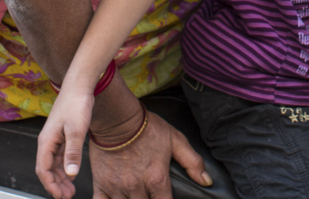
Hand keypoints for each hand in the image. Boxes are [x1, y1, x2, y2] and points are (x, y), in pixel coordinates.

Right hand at [36, 77, 93, 198]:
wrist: (80, 85)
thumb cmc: (76, 103)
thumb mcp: (77, 130)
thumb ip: (73, 153)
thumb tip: (71, 173)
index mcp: (46, 141)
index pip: (43, 170)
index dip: (50, 185)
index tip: (60, 196)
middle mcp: (47, 141)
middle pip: (47, 169)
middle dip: (55, 184)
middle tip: (67, 196)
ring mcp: (54, 138)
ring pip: (53, 164)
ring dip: (60, 177)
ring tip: (70, 189)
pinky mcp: (62, 135)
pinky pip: (59, 156)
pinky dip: (64, 167)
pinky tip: (72, 173)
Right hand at [86, 110, 212, 198]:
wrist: (117, 118)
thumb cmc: (147, 128)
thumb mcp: (175, 140)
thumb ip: (192, 162)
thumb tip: (207, 181)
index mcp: (156, 179)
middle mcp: (137, 187)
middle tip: (149, 195)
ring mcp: (117, 188)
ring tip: (136, 198)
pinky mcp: (101, 186)